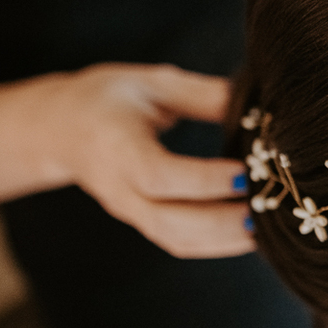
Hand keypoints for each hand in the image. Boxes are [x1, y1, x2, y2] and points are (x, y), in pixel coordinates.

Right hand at [45, 63, 254, 258]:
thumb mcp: (151, 82)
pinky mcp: (142, 222)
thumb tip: (255, 105)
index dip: (202, 180)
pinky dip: (217, 245)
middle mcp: (119, 187)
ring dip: (225, 240)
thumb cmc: (107, 98)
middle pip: (168, 222)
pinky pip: (179, 243)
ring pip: (176, 240)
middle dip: (222, 222)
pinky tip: (250, 232)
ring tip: (268, 225)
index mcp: (116, 146)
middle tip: (268, 208)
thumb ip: (202, 94)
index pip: (157, 175)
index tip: (244, 173)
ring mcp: (129, 211)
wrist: (59, 130)